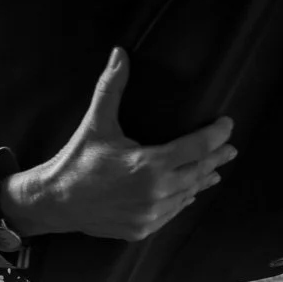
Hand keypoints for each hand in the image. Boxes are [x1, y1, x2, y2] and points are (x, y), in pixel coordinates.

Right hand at [2, 47, 235, 241]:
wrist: (53, 202)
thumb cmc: (76, 162)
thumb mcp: (96, 123)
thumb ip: (111, 87)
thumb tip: (120, 52)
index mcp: (149, 164)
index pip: (198, 146)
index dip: (217, 134)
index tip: (226, 125)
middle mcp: (154, 192)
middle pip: (199, 171)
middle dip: (216, 158)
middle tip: (229, 150)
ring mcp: (148, 213)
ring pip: (187, 194)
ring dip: (201, 181)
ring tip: (213, 172)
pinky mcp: (140, 228)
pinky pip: (170, 214)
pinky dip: (181, 201)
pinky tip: (186, 195)